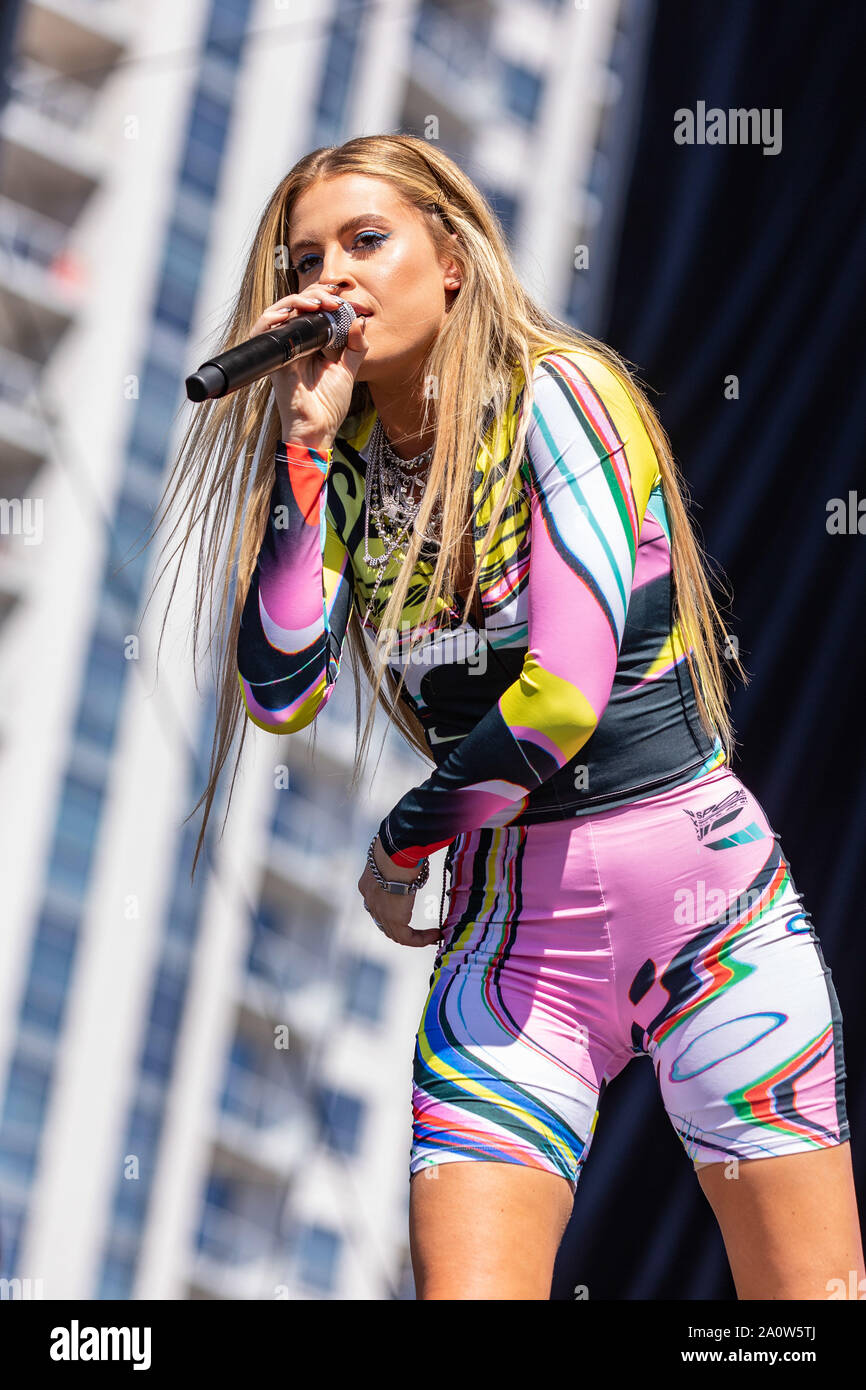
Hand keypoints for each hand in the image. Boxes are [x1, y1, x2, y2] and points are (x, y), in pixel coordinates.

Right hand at [247, 284, 368, 447]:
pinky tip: (292, 312)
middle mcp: (295, 343)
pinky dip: (273, 315)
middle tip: (333, 298)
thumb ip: (356, 346)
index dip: (324, 297)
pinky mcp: (272, 358)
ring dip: (298, 300)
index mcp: (312, 343)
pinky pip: (263, 329)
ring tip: (319, 303)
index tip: (342, 296)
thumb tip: (359, 320)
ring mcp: (283, 349)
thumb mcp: (348, 370)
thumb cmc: (329, 405)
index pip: (312, 310)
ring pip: (279, 311)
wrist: (317, 428)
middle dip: (315, 294)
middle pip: (296, 305)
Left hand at [356, 837, 440, 947]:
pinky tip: (436, 934)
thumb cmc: (401, 845)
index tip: (408, 909)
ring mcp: (379, 911)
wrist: (397, 851)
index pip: (377, 904)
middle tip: (420, 932)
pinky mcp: (393, 918)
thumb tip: (419, 852)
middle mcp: (370, 900)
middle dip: (402, 928)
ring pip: (395, 933)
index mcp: (368, 884)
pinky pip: (406, 938)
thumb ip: (403, 861)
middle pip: (383, 922)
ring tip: (433, 935)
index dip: (392, 911)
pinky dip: (421, 940)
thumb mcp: (398, 855)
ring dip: (415, 937)